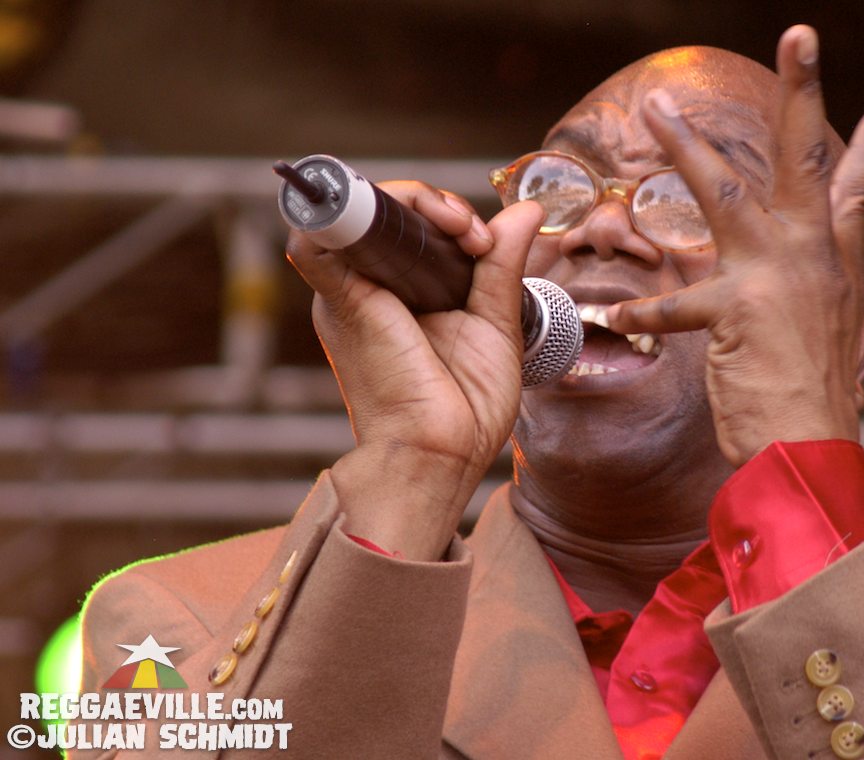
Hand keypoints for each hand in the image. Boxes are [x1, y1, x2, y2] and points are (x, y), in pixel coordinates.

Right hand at [287, 183, 543, 558]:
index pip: (411, 225)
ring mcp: (348, 293)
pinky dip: (347, 210)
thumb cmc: (465, 409)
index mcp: (401, 295)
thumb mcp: (494, 322)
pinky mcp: (338, 301)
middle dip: (435, 204)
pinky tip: (410, 218)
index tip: (486, 242)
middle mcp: (367, 288)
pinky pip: (314, 238)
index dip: (446, 213)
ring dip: (411, 200)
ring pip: (357, 210)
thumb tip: (526, 211)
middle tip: (474, 236)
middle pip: (385, 211)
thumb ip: (501, 265)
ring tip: (458, 229)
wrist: (441, 456)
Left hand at [606, 25, 863, 466]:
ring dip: (687, 150)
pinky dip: (643, 309)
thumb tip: (808, 276)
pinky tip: (613, 311)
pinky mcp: (739, 310)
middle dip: (804, 91)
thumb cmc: (809, 402)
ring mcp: (778, 278)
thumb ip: (817, 293)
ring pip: (727, 195)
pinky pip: (675, 304)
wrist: (812, 454)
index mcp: (835, 267)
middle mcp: (814, 260)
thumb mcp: (827, 335)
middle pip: (806, 161)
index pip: (855, 194)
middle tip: (801, 32)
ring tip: (658, 110)